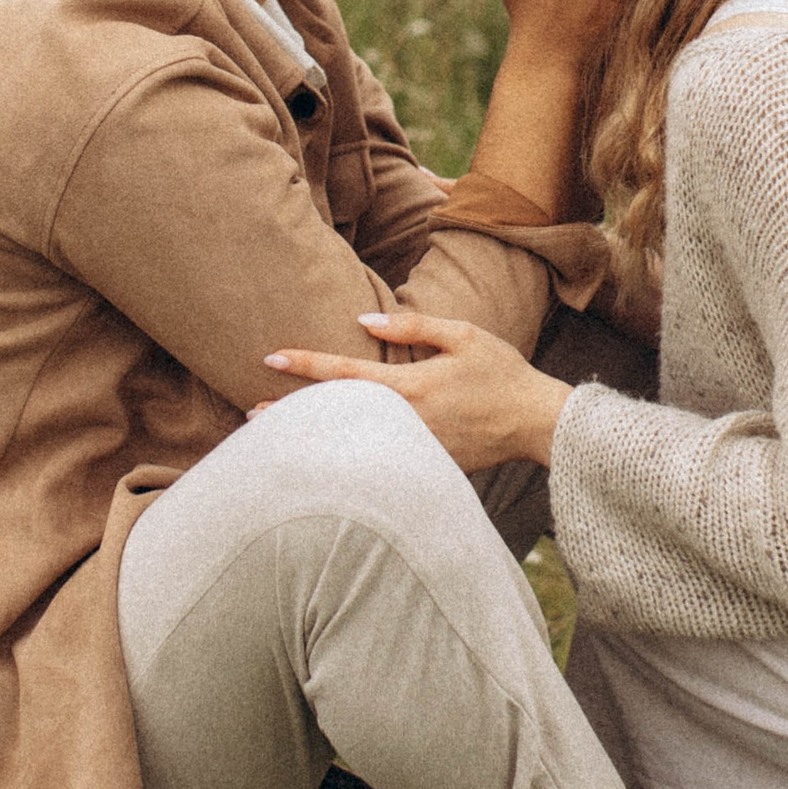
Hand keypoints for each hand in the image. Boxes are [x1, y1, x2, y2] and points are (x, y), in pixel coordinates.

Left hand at [263, 309, 569, 470]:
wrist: (537, 423)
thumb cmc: (502, 373)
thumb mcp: (463, 335)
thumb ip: (412, 327)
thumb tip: (362, 321)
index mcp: (412, 387)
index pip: (345, 374)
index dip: (305, 364)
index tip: (270, 357)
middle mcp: (407, 423)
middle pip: (337, 417)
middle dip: (293, 414)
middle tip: (250, 414)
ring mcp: (414, 449)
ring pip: (352, 442)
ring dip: (314, 438)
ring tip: (275, 435)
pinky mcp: (424, 466)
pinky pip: (377, 459)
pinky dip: (347, 455)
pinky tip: (324, 455)